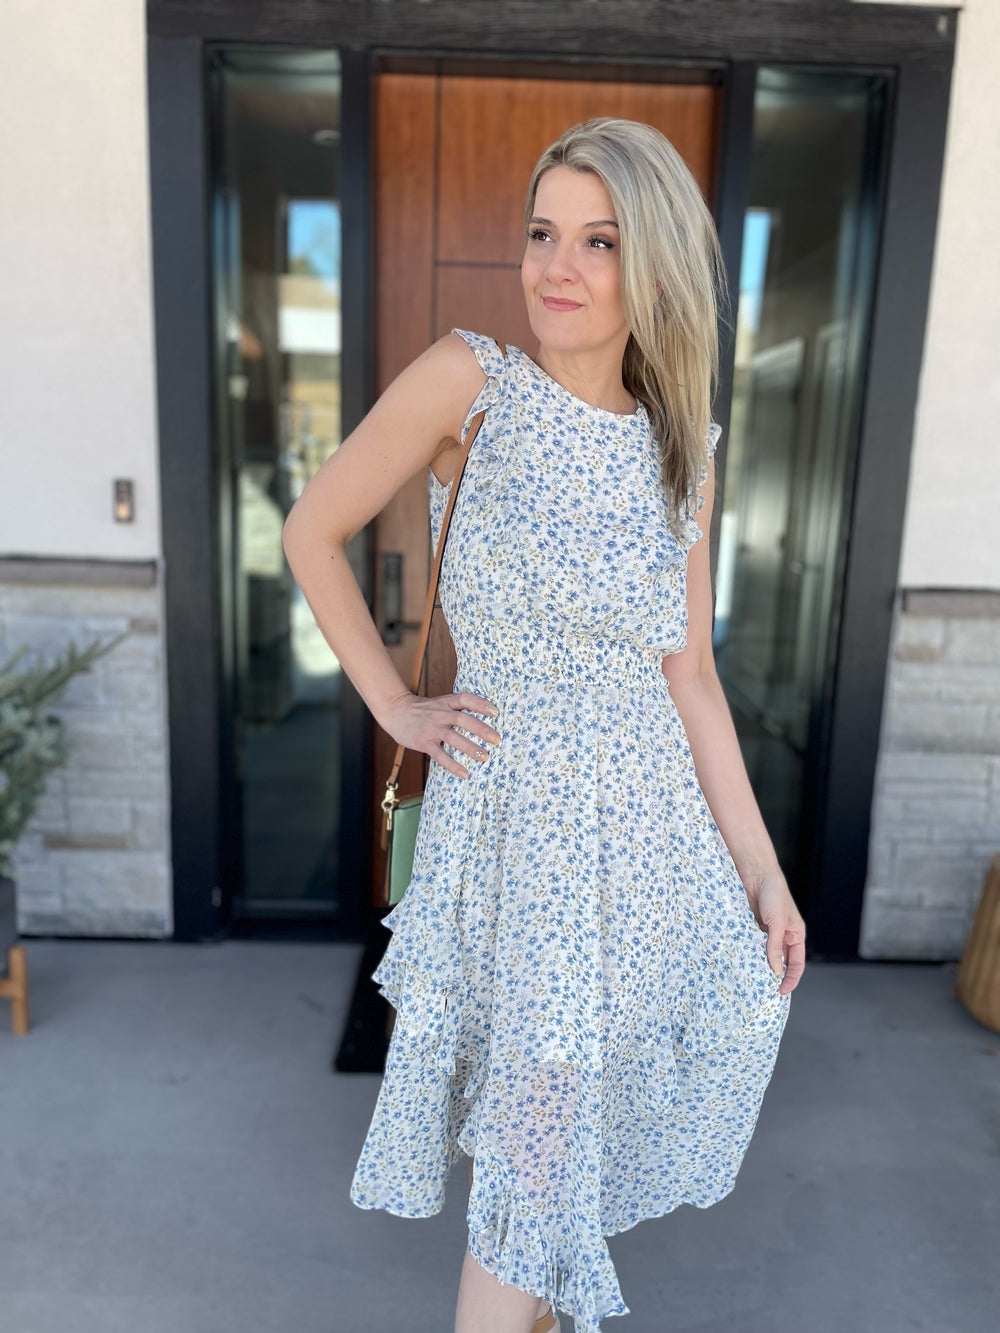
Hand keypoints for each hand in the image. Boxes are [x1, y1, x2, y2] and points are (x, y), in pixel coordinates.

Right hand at [383, 690, 500, 778]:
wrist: (396, 711)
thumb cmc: (422, 710)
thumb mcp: (439, 703)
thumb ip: (456, 708)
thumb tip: (482, 718)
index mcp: (446, 702)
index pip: (465, 699)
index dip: (481, 704)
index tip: (496, 712)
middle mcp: (440, 714)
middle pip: (462, 719)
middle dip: (481, 729)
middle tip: (497, 739)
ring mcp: (431, 729)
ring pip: (453, 737)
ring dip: (470, 748)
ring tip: (485, 757)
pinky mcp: (424, 743)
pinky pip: (440, 755)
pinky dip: (452, 765)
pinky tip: (464, 773)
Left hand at [742, 870, 806, 995]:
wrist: (755, 874)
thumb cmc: (773, 893)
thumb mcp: (776, 922)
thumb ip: (775, 946)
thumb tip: (775, 970)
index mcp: (795, 935)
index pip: (797, 963)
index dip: (791, 979)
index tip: (781, 992)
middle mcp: (782, 936)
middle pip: (780, 962)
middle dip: (773, 975)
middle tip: (763, 989)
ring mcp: (767, 932)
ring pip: (764, 954)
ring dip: (758, 964)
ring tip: (751, 977)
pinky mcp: (753, 927)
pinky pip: (751, 944)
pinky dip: (748, 952)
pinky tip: (742, 960)